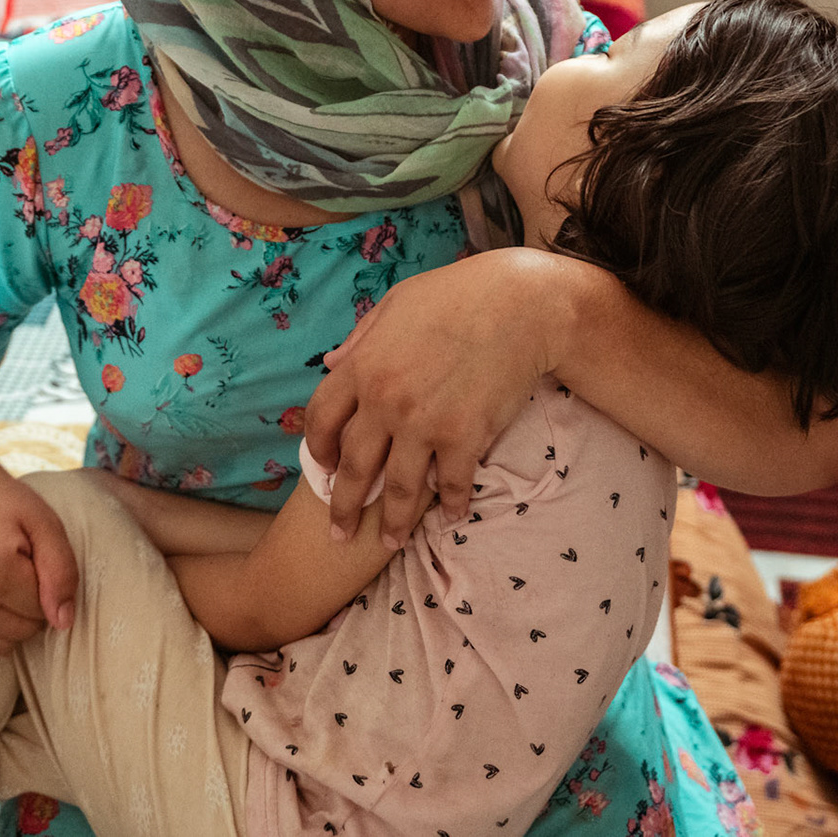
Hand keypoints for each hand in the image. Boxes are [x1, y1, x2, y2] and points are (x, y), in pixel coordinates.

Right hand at [0, 455, 79, 657]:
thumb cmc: (5, 504)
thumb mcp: (45, 525)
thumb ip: (62, 573)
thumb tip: (63, 623)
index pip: (43, 613)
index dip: (46, 587)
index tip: (32, 559)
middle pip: (22, 632)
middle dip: (30, 606)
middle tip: (17, 568)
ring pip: (0, 646)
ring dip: (10, 621)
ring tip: (2, 582)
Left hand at [304, 250, 557, 547]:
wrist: (519, 305)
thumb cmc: (457, 295)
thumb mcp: (395, 304)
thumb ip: (360, 339)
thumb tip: (330, 363)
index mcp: (363, 366)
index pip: (321, 420)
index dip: (318, 450)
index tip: (324, 469)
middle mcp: (386, 401)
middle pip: (354, 468)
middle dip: (344, 506)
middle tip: (339, 533)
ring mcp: (424, 424)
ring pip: (399, 489)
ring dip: (394, 523)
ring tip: (390, 543)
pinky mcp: (464, 438)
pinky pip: (452, 484)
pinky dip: (452, 504)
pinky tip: (451, 515)